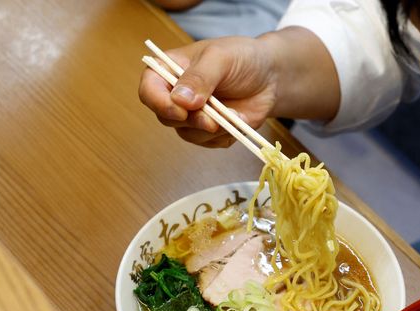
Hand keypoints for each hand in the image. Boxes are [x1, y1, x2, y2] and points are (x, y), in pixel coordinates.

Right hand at [138, 28, 339, 147]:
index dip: (159, 103)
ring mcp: (191, 116)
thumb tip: (180, 100)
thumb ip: (200, 77)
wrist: (270, 76)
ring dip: (212, 130)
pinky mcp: (208, 132)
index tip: (180, 110)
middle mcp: (175, 95)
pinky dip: (225, 136)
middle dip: (193, 120)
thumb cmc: (242, 58)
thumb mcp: (221, 58)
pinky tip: (238, 120)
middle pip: (167, 117)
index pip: (149, 90)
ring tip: (233, 114)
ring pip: (188, 134)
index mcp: (169, 70)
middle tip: (213, 118)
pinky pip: (209, 144)